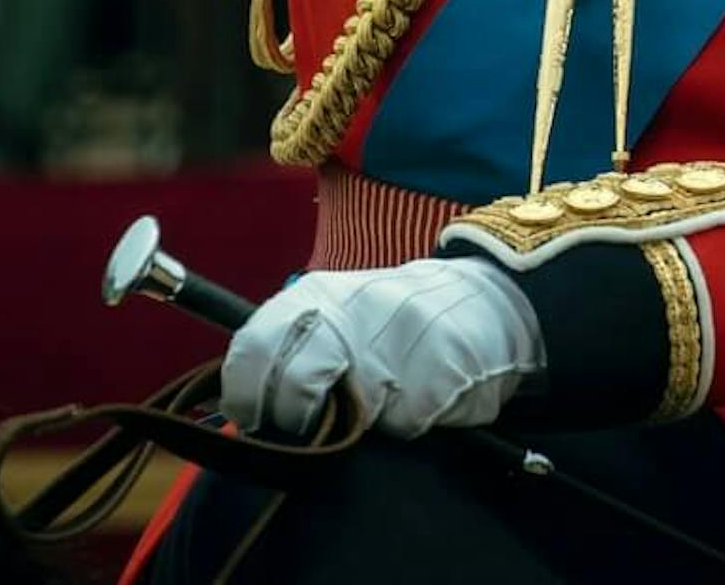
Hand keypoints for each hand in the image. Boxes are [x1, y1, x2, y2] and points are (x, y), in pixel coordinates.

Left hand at [221, 258, 543, 440]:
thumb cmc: (391, 321)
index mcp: (315, 296)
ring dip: (365, 421)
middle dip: (297, 419)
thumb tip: (242, 409)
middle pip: (292, 384)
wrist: (483, 298)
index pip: (252, 350)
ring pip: (354, 415)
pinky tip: (426, 396)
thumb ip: (289, 350)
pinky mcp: (442, 367)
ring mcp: (398, 338)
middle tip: (316, 428)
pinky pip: (408, 423)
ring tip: (384, 401)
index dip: (249, 397)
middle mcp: (352, 311)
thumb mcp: (333, 315)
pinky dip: (413, 422)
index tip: (259, 419)